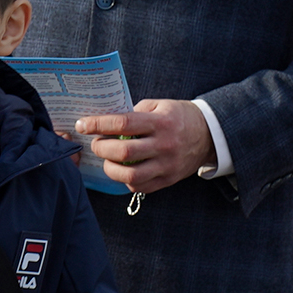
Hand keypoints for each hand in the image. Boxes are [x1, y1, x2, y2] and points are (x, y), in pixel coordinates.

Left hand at [75, 100, 213, 194]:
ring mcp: (167, 165)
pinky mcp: (168, 179)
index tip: (83, 124)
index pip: (123, 123)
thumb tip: (106, 122)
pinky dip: (125, 180)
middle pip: (123, 152)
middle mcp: (164, 145)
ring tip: (107, 160)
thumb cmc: (178, 117)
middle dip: (101, 148)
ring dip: (110, 169)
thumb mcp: (159, 105)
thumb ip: (135, 112)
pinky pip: (140, 186)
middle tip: (96, 144)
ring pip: (130, 175)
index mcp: (160, 122)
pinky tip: (122, 170)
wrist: (209, 134)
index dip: (98, 124)